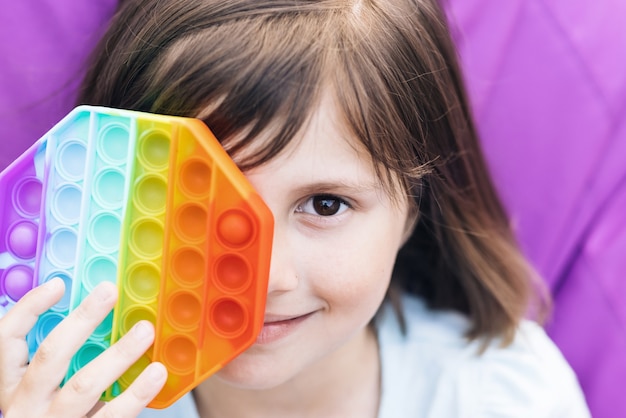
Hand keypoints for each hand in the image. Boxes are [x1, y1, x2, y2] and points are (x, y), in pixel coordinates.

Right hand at [0, 278, 166, 416]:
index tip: (59, 285)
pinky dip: (136, 394)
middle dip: (81, 321)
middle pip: (51, 356)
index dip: (28, 309)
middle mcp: (24, 407)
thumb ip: (57, 364)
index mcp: (10, 388)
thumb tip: (96, 317)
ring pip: (83, 386)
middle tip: (109, 292)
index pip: (6, 341)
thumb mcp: (39, 394)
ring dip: (117, 354)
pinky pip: (111, 417)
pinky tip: (157, 373)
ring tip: (144, 329)